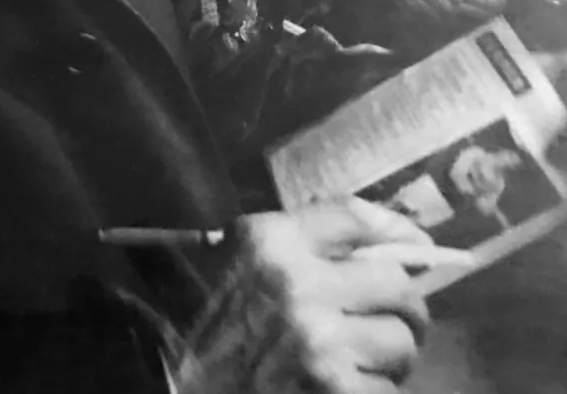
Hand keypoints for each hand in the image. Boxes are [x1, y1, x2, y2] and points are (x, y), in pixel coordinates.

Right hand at [178, 199, 432, 393]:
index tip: (416, 251)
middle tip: (383, 320)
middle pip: (396, 284)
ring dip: (388, 355)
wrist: (178, 382)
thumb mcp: (242, 258)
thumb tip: (394, 237)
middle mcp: (299, 285)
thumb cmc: (211, 319)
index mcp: (270, 242)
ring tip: (356, 359)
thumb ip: (302, 238)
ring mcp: (320, 343)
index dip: (397, 234)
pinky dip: (373, 389)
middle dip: (400, 306)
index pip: (356, 218)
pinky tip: (340, 384)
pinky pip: (388, 389)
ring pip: (401, 341)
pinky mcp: (336, 390)